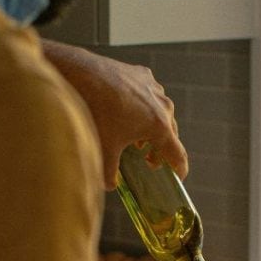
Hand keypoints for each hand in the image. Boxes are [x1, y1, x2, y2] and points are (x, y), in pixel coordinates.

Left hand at [41, 40, 187, 188]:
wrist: (81, 74)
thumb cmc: (96, 112)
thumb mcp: (103, 148)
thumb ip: (108, 173)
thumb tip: (108, 186)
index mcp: (159, 126)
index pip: (179, 154)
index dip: (179, 169)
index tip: (177, 178)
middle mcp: (163, 106)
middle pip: (170, 134)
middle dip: (161, 150)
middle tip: (148, 161)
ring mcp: (154, 88)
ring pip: (161, 113)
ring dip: (152, 128)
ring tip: (136, 137)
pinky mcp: (142, 75)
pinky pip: (149, 95)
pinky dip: (143, 107)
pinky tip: (126, 111)